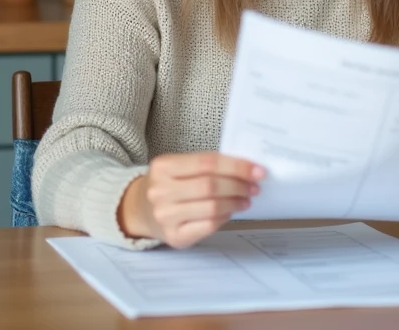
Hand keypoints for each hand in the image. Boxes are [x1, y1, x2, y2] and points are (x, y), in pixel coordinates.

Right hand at [119, 152, 265, 247]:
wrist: (141, 209)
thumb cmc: (169, 184)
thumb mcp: (179, 167)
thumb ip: (207, 166)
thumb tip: (247, 170)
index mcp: (163, 167)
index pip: (207, 163)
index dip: (236, 166)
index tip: (257, 170)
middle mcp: (160, 191)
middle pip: (210, 186)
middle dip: (239, 185)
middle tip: (254, 186)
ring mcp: (165, 216)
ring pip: (212, 207)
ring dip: (235, 202)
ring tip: (245, 199)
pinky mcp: (174, 236)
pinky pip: (208, 226)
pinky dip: (224, 217)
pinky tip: (230, 211)